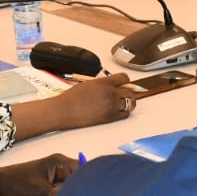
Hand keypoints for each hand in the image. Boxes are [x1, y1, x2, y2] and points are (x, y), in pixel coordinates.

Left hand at [0, 154, 79, 195]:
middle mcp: (60, 169)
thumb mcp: (40, 190)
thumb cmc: (17, 183)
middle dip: (78, 193)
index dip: (88, 183)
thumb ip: (60, 195)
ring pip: (69, 190)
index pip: (83, 170)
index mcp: (59, 162)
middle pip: (77, 181)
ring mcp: (55, 180)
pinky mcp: (49, 189)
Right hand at [11, 74, 137, 140]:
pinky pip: (125, 114)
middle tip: (126, 94)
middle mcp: (110, 93)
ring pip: (131, 103)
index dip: (126, 81)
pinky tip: (118, 110)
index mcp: (104, 83)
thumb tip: (112, 85)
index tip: (125, 83)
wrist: (65, 110)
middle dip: (129, 92)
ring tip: (124, 102)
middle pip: (130, 91)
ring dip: (129, 102)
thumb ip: (102, 83)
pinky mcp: (110, 117)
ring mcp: (111, 106)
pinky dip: (124, 112)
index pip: (124, 78)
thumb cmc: (72, 97)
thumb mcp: (88, 83)